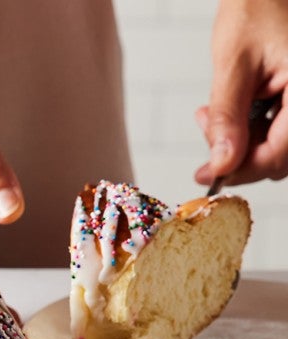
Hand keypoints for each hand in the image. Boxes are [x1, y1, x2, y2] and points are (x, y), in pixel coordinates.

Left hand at [195, 0, 287, 185]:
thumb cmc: (257, 9)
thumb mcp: (234, 66)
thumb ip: (227, 117)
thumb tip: (221, 164)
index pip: (278, 153)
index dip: (241, 170)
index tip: (206, 175)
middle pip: (280, 155)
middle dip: (239, 153)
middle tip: (206, 131)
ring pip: (280, 145)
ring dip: (244, 141)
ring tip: (211, 114)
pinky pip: (282, 128)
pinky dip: (254, 128)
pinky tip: (233, 109)